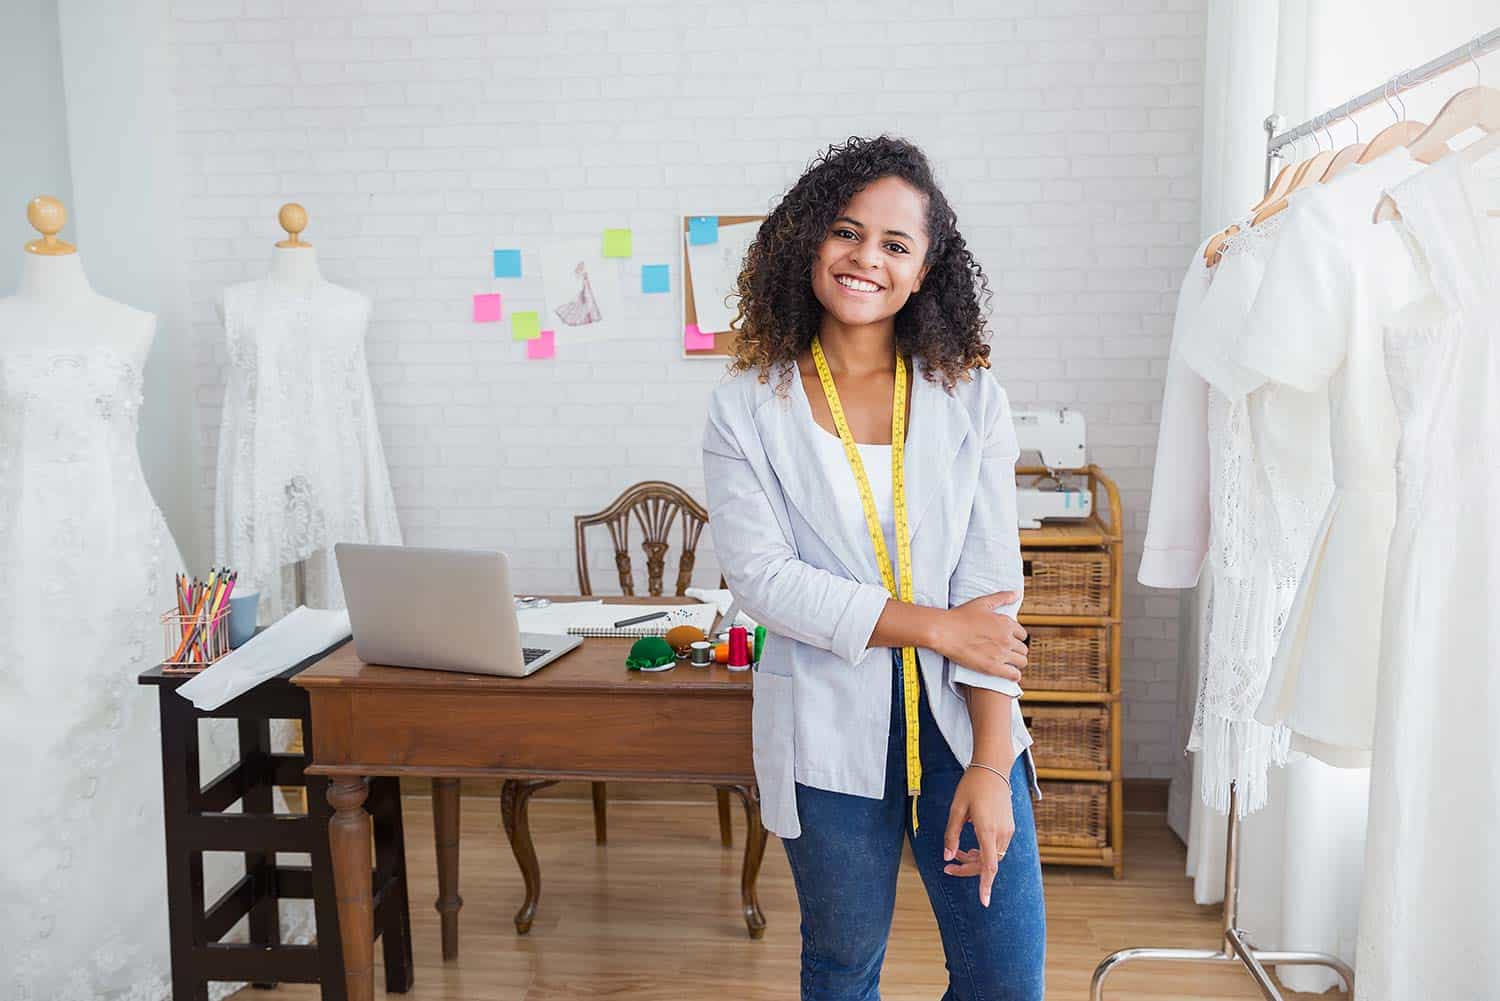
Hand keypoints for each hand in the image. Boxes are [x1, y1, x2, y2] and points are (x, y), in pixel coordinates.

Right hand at [930, 592, 1027, 682]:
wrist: (944, 631)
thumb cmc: (960, 616)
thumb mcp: (982, 602)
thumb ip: (1002, 597)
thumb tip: (1017, 593)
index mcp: (1006, 623)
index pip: (1022, 634)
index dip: (1016, 637)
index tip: (1008, 640)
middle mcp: (1007, 638)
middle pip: (1023, 649)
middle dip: (1016, 650)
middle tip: (1006, 652)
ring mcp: (1000, 653)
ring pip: (1021, 662)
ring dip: (1017, 662)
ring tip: (1008, 663)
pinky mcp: (992, 667)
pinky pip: (1014, 675)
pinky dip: (1014, 675)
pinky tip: (1010, 674)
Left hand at [943, 765, 1016, 906]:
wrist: (993, 768)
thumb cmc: (972, 786)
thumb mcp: (956, 809)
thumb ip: (951, 835)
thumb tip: (947, 857)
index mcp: (987, 830)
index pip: (989, 865)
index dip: (985, 885)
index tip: (984, 902)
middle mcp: (1001, 833)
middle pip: (987, 864)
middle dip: (967, 869)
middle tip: (947, 868)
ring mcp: (1008, 830)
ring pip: (992, 857)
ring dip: (973, 860)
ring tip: (955, 853)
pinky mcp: (1009, 827)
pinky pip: (996, 848)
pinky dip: (982, 851)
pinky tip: (969, 846)